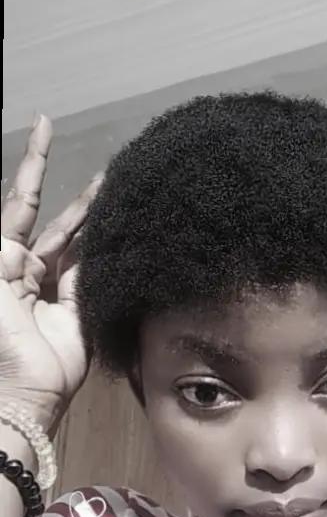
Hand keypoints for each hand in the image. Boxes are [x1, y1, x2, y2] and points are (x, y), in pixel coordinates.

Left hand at [0, 114, 102, 431]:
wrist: (17, 391)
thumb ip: (3, 243)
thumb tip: (20, 204)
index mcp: (2, 258)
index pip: (20, 203)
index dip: (34, 165)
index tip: (45, 125)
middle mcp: (28, 269)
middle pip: (56, 221)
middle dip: (76, 194)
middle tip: (106, 164)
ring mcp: (56, 290)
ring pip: (81, 243)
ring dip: (98, 217)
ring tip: (120, 188)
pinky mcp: (81, 311)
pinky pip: (96, 273)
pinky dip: (109, 252)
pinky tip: (124, 229)